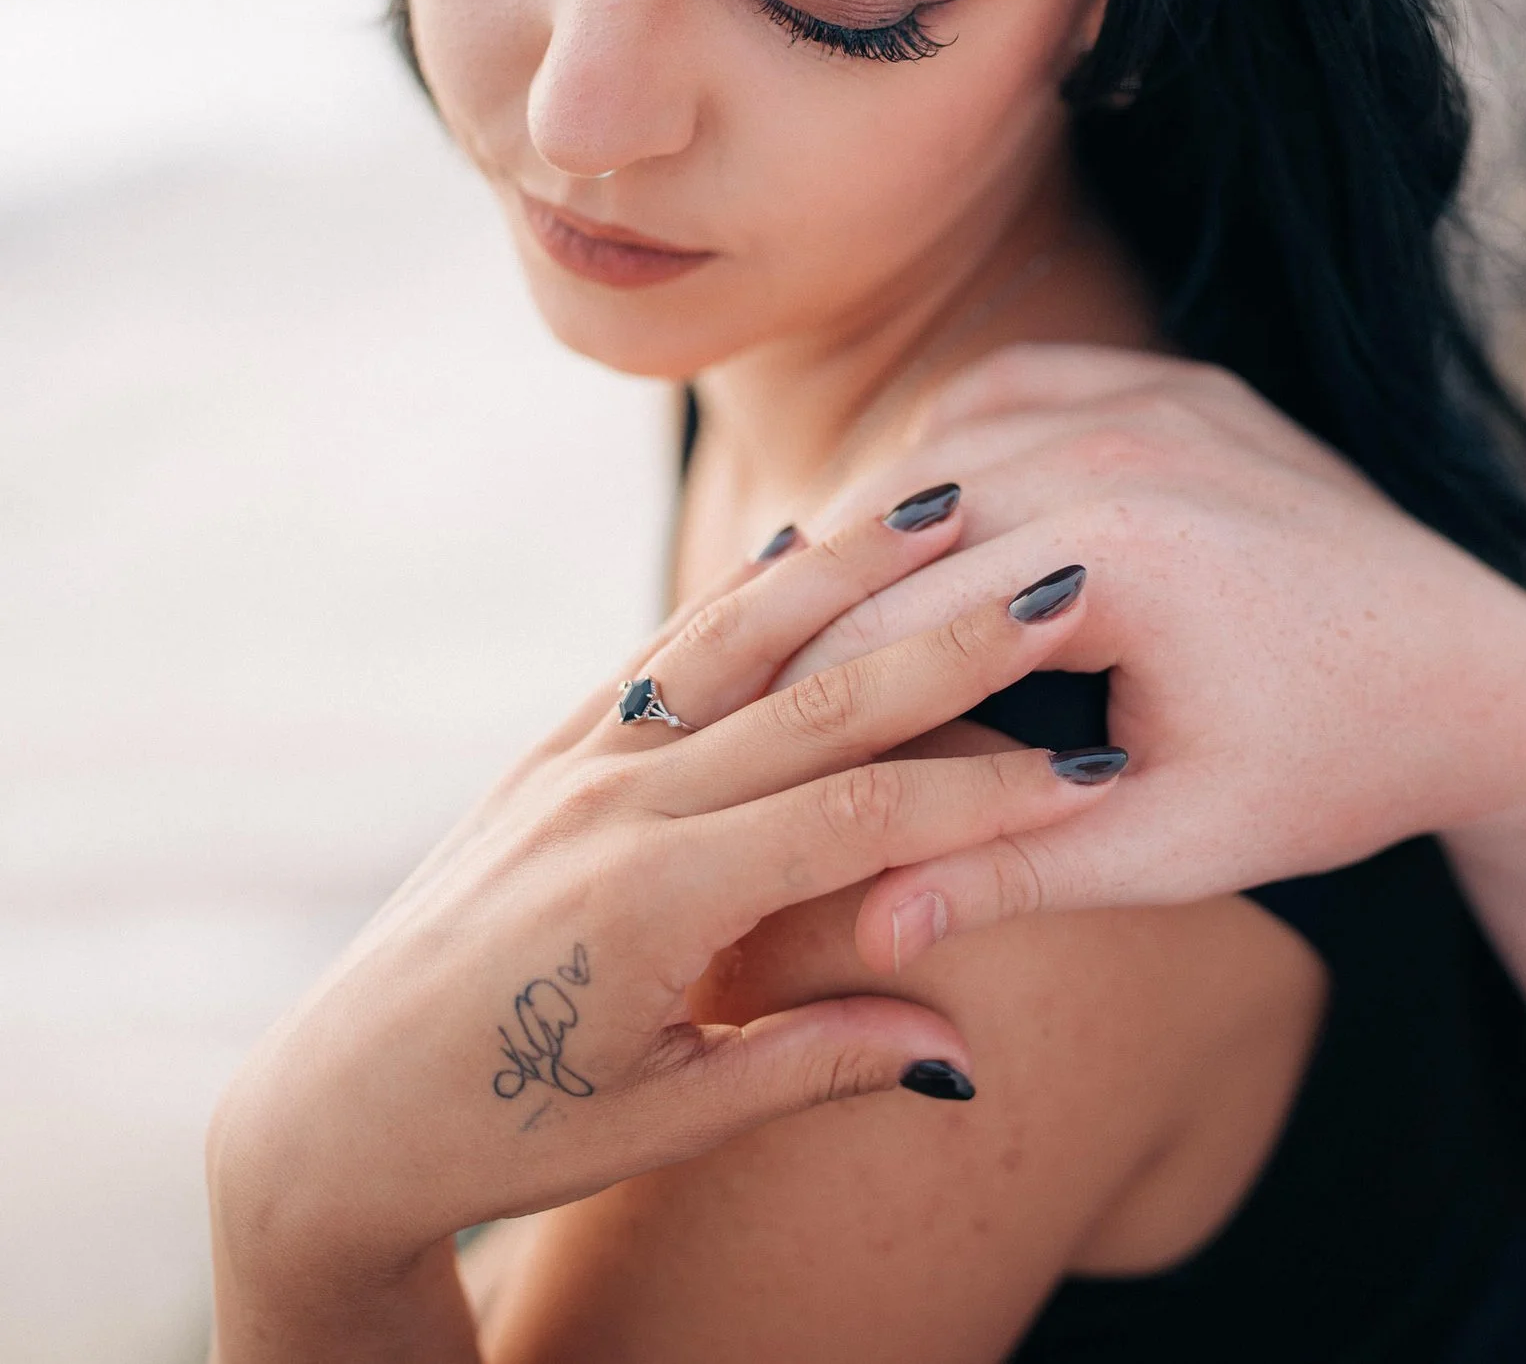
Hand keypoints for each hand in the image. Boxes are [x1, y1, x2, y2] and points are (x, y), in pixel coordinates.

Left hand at [207, 498, 1115, 1358]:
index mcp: (650, 902)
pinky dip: (743, 596)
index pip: (856, 818)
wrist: (329, 1114)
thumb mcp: (669, 1117)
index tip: (1086, 773)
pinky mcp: (549, 754)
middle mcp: (614, 804)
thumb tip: (963, 1053)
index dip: (981, 796)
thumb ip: (819, 1061)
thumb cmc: (502, 1136)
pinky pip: (664, 654)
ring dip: (850, 566)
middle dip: (951, 640)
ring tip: (948, 500)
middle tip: (1062, 582)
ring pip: (736, 639)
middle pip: (818, 698)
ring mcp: (575, 765)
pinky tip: (805, 544)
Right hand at [779, 347, 1525, 999]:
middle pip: (900, 516)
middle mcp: (1128, 441)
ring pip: (950, 437)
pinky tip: (921, 514)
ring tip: (801, 601)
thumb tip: (863, 932)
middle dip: (811, 602)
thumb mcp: (1176, 844)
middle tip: (720, 674)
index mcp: (1118, 554)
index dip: (793, 695)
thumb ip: (1012, 869)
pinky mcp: (1186, 381)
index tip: (711, 750)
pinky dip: (960, 441)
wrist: (1479, 679)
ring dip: (875, 515)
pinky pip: (1025, 386)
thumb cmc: (1336, 773)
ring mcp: (1161, 393)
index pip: (895, 622)